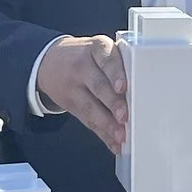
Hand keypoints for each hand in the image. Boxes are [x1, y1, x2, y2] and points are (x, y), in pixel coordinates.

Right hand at [36, 34, 129, 152]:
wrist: (49, 60)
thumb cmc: (86, 55)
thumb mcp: (99, 49)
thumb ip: (118, 65)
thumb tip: (142, 91)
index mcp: (97, 48)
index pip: (107, 60)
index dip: (115, 74)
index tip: (122, 87)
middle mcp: (83, 66)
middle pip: (98, 85)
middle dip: (112, 103)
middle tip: (124, 116)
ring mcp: (73, 86)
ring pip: (90, 107)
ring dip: (107, 124)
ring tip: (120, 135)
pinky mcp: (69, 104)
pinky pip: (86, 120)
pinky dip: (102, 133)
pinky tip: (113, 142)